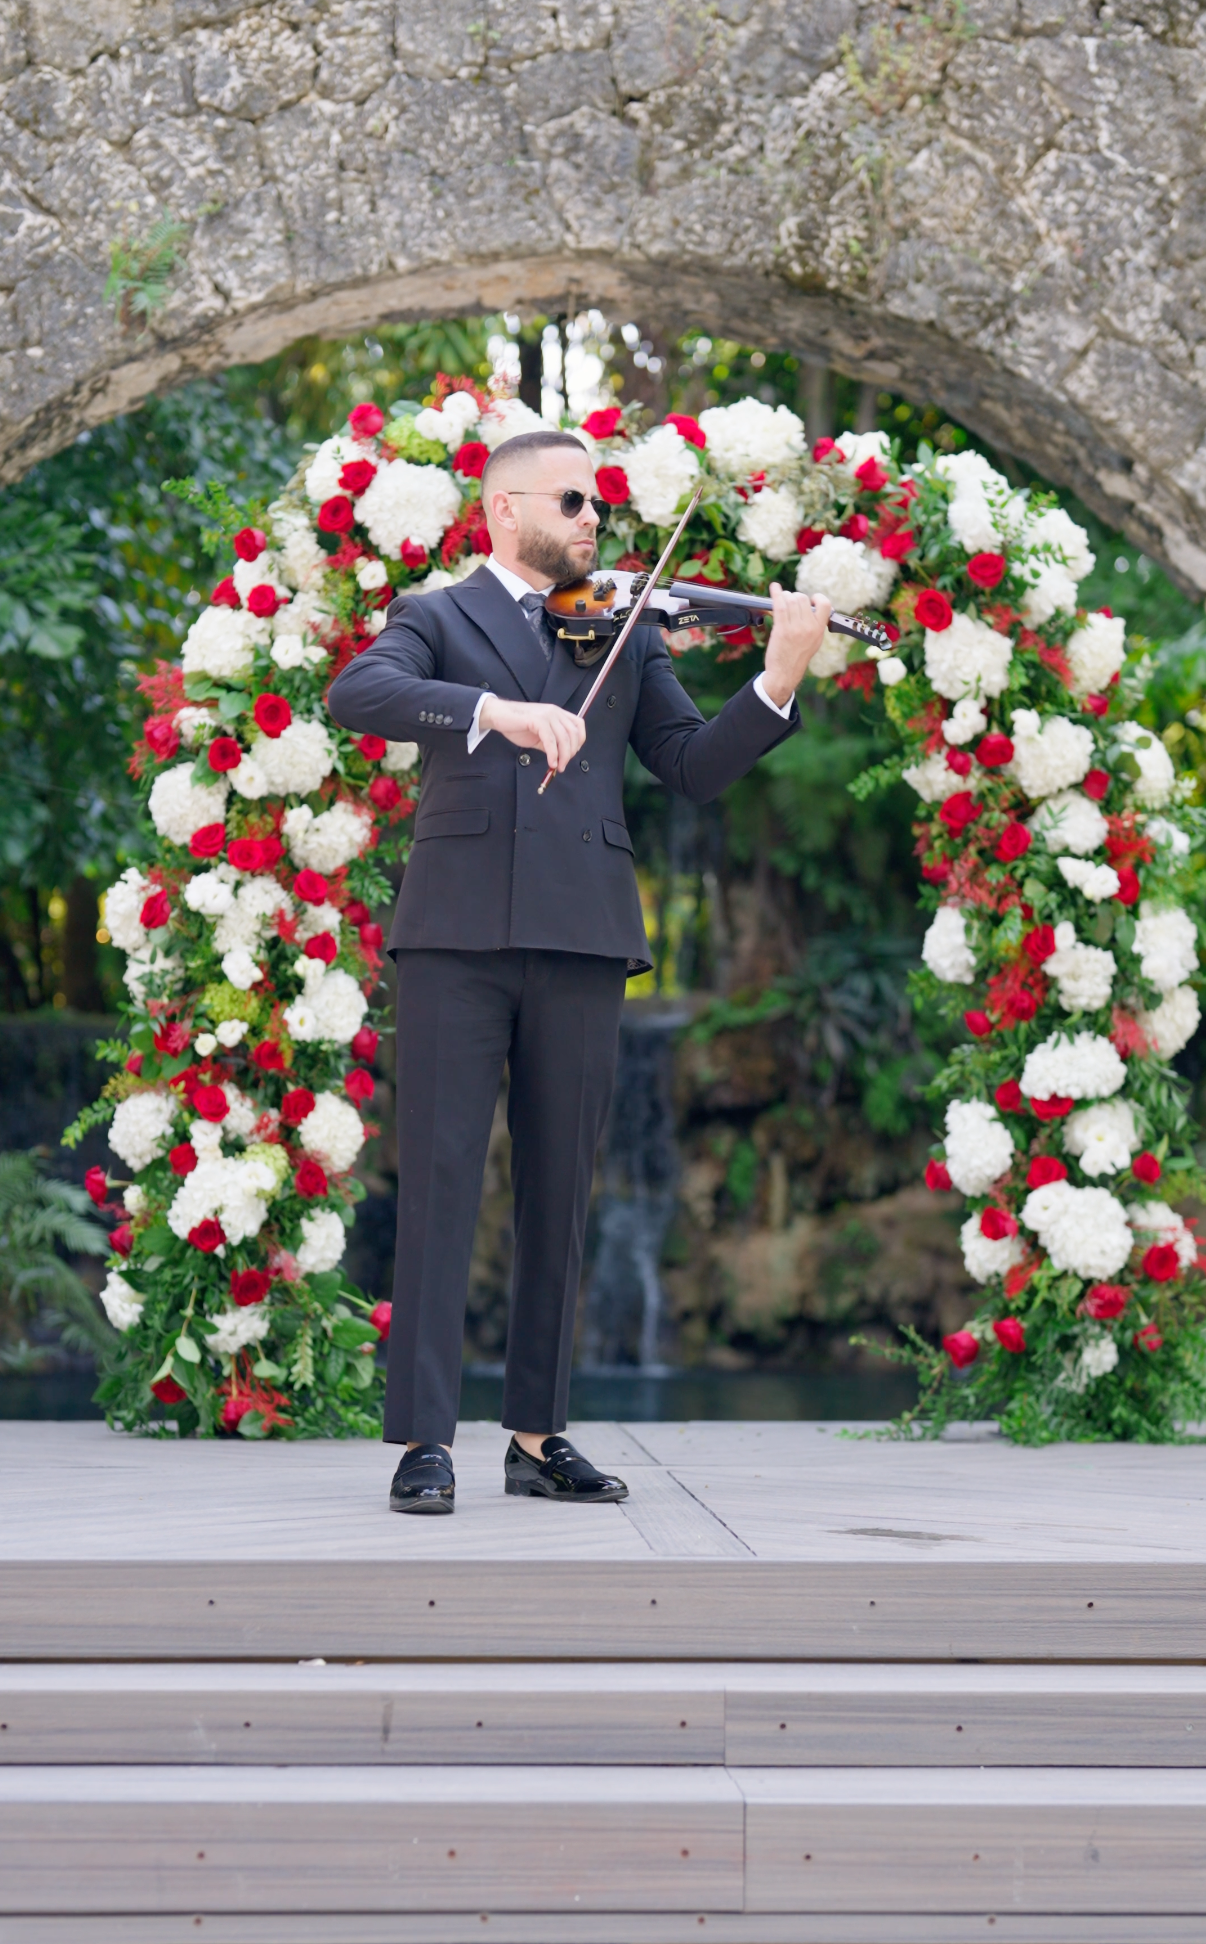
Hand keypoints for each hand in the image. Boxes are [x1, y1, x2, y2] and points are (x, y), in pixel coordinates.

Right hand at [479, 695, 585, 771]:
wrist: (499, 716)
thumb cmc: (517, 725)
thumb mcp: (538, 735)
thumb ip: (550, 743)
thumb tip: (560, 757)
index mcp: (557, 713)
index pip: (579, 725)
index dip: (579, 741)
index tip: (571, 754)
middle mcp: (555, 712)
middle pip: (573, 734)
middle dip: (570, 753)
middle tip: (563, 765)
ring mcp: (547, 715)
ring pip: (563, 738)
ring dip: (563, 756)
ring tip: (557, 766)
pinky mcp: (538, 720)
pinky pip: (550, 740)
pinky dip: (553, 754)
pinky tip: (551, 762)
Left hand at [760, 584, 833, 708]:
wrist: (785, 673)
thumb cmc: (798, 657)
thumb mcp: (814, 642)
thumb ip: (815, 625)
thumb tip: (811, 607)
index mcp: (819, 630)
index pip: (825, 604)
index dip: (817, 598)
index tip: (811, 599)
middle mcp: (809, 627)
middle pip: (803, 599)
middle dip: (795, 597)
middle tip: (790, 603)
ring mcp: (796, 628)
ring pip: (791, 600)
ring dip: (785, 597)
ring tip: (782, 601)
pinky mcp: (782, 629)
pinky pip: (779, 606)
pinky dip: (776, 593)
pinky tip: (774, 587)